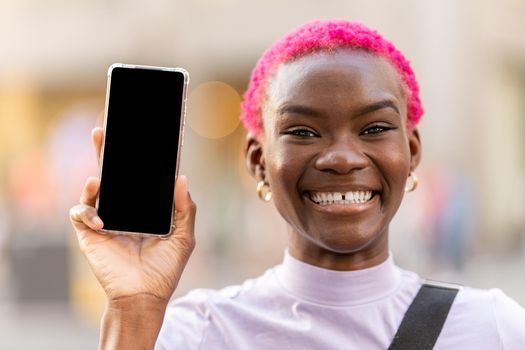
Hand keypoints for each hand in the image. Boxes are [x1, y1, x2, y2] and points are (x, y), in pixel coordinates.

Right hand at [69, 127, 195, 303]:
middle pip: (112, 175)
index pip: (138, 178)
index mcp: (144, 208)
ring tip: (98, 179)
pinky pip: (80, 213)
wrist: (145, 295)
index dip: (136, 158)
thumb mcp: (184, 236)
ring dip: (92, 181)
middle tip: (102, 132)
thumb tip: (181, 178)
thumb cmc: (165, 268)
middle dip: (105, 153)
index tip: (138, 137)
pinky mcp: (89, 234)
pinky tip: (101, 222)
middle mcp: (123, 210)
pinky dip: (87, 212)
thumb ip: (185, 208)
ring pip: (92, 190)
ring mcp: (105, 220)